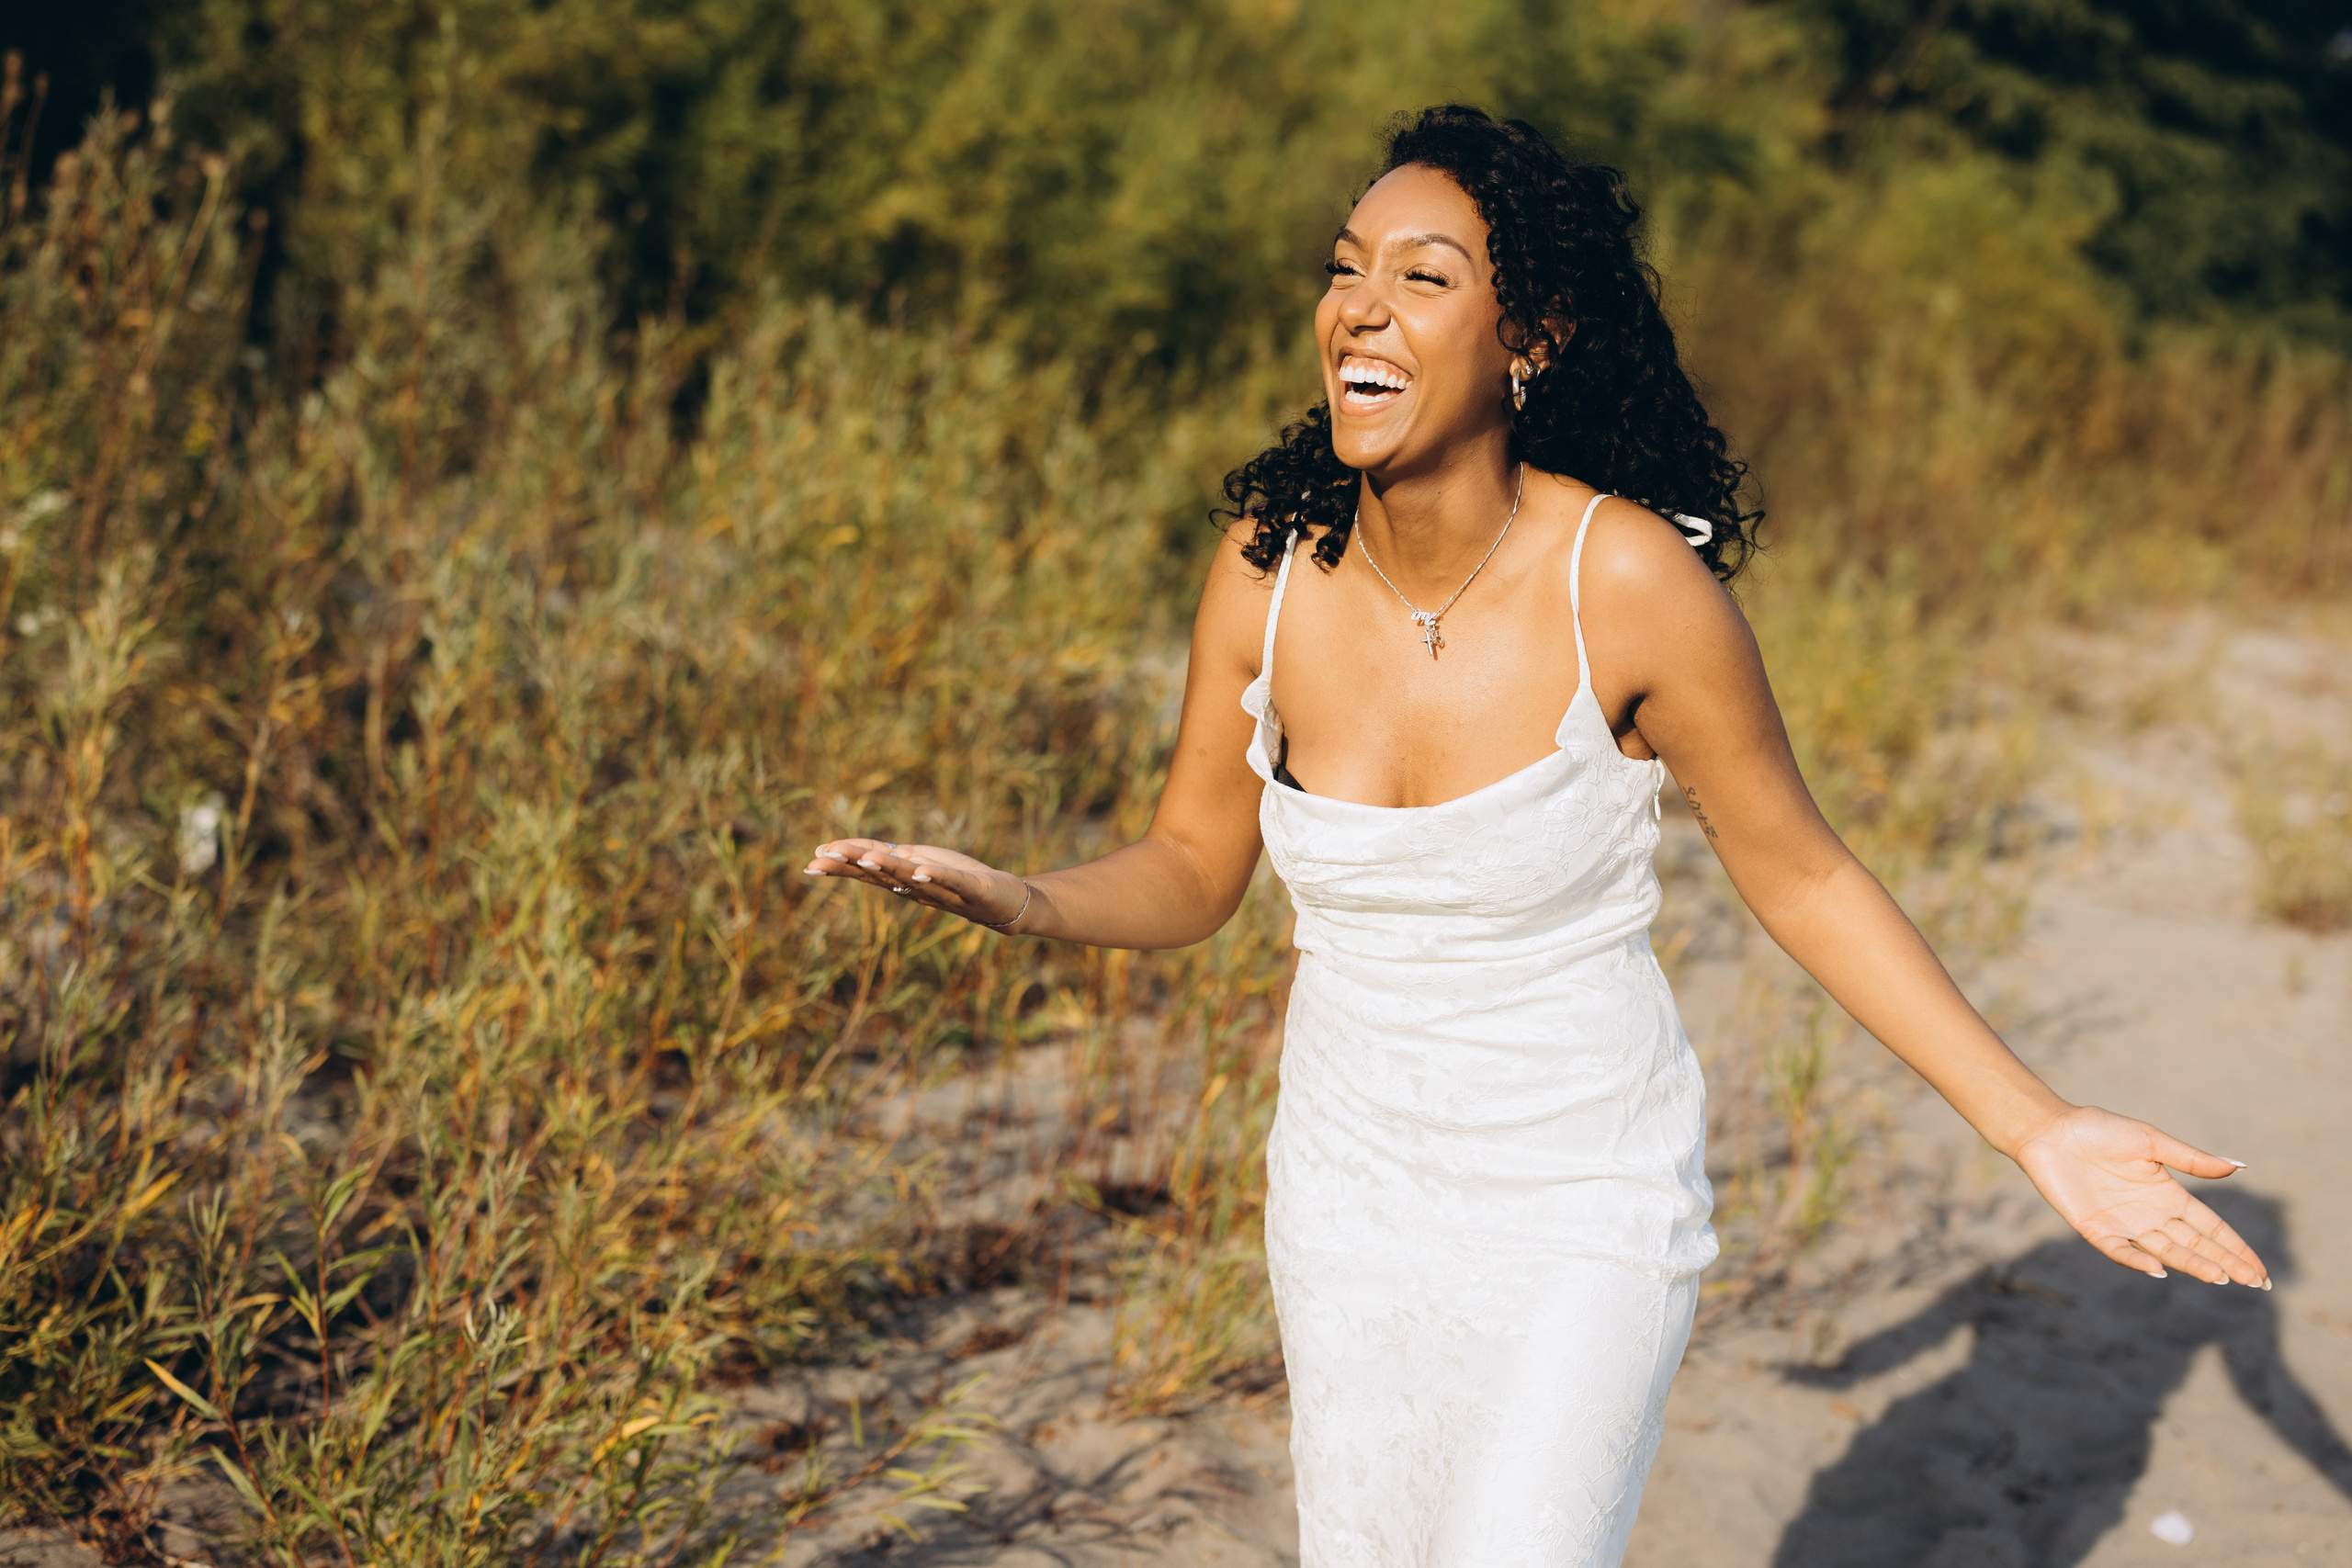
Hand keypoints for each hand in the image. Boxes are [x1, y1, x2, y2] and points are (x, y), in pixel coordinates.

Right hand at [802, 838, 1035, 931]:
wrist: (1007, 904)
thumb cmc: (963, 880)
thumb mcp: (924, 864)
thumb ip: (896, 860)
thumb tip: (861, 852)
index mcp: (906, 881)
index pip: (868, 870)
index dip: (842, 863)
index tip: (813, 858)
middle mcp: (919, 890)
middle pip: (881, 876)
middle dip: (852, 865)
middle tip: (821, 859)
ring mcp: (946, 891)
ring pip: (911, 879)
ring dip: (888, 869)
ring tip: (867, 859)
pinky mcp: (974, 890)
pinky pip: (953, 882)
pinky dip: (936, 876)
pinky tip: (921, 869)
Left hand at [2013, 1105, 2269, 1286]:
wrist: (2052, 1130)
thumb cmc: (2100, 1130)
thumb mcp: (2151, 1141)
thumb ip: (2191, 1159)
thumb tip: (2239, 1167)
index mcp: (2168, 1195)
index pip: (2210, 1228)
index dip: (2235, 1247)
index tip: (2260, 1270)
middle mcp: (2150, 1215)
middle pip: (2194, 1244)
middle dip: (2224, 1262)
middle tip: (2255, 1283)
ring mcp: (2123, 1224)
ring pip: (2165, 1251)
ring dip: (2191, 1264)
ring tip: (2219, 1277)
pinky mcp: (2094, 1228)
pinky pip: (2119, 1250)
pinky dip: (2137, 1260)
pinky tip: (2159, 1268)